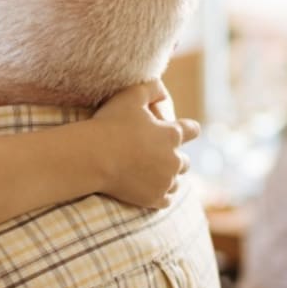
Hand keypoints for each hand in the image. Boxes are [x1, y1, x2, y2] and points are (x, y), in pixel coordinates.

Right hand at [92, 79, 199, 208]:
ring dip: (167, 177)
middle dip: (174, 157)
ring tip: (150, 174)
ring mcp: (165, 181)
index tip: (180, 131)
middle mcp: (174, 160)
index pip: (193, 130)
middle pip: (185, 161)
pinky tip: (150, 190)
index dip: (187, 129)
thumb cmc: (110, 124)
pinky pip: (166, 200)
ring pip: (176, 182)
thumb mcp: (131, 95)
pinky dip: (160, 195)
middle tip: (155, 156)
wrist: (93, 157)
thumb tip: (164, 91)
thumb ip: (152, 88)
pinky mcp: (154, 199)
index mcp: (172, 135)